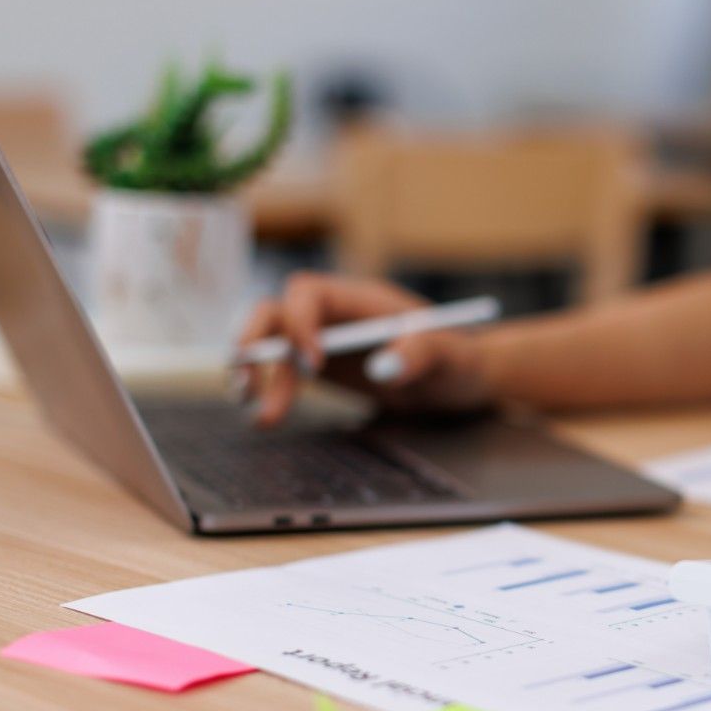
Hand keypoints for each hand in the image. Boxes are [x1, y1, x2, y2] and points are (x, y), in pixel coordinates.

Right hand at [234, 272, 493, 425]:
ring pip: (271, 342)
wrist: (460, 380)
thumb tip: (383, 368)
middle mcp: (336, 313)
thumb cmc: (459, 360)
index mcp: (362, 299)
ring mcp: (324, 338)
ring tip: (256, 412)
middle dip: (256, 344)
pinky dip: (269, 388)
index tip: (314, 365)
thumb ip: (422, 354)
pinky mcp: (321, 365)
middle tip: (249, 385)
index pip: (309, 293)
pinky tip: (266, 417)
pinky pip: (282, 369)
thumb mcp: (452, 357)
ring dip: (255, 373)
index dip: (300, 324)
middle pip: (275, 312)